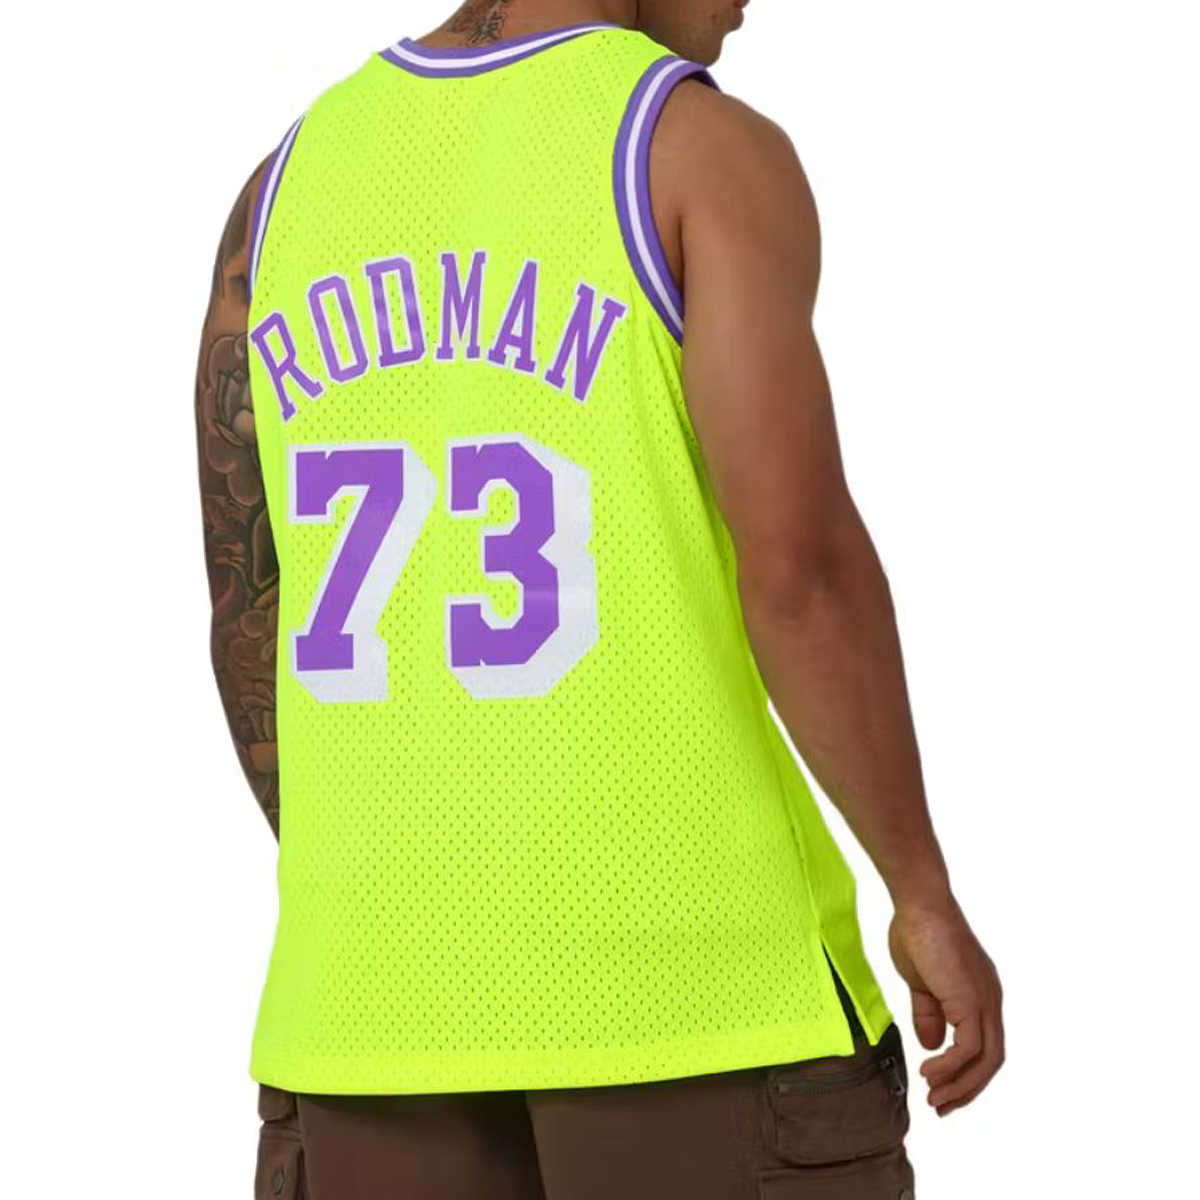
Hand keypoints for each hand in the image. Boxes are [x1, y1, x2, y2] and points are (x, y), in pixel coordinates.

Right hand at [888, 897, 1004, 1116]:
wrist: (918, 904)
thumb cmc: (916, 932)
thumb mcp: (920, 983)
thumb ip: (929, 1013)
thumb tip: (931, 1045)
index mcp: (980, 996)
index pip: (984, 1047)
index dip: (965, 1073)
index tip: (940, 1089)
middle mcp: (990, 1001)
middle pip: (991, 1061)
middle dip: (967, 1089)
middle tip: (940, 1105)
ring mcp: (984, 1001)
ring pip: (985, 1060)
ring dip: (959, 1084)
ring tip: (932, 1095)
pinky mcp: (971, 1000)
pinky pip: (968, 1048)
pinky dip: (950, 1066)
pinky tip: (928, 1069)